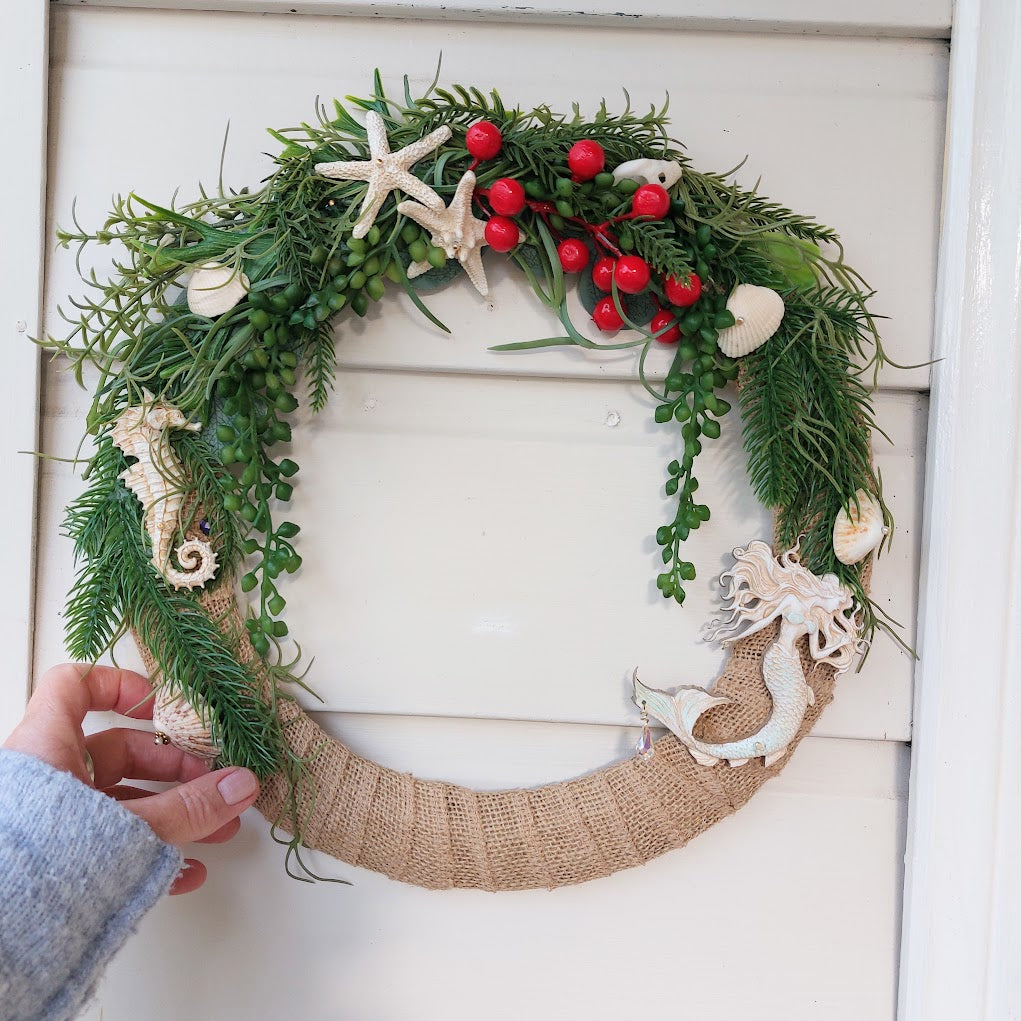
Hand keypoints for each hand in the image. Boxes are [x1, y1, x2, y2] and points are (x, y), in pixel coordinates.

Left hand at [3, 663, 259, 893]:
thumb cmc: (42, 864)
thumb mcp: (130, 827)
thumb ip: (190, 807)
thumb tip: (242, 784)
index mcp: (47, 747)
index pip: (74, 687)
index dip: (120, 687)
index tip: (161, 707)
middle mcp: (45, 777)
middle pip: (116, 751)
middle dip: (175, 770)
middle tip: (212, 785)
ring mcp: (49, 821)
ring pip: (119, 803)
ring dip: (173, 814)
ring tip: (214, 831)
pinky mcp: (55, 862)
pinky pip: (108, 846)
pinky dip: (148, 853)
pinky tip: (183, 871)